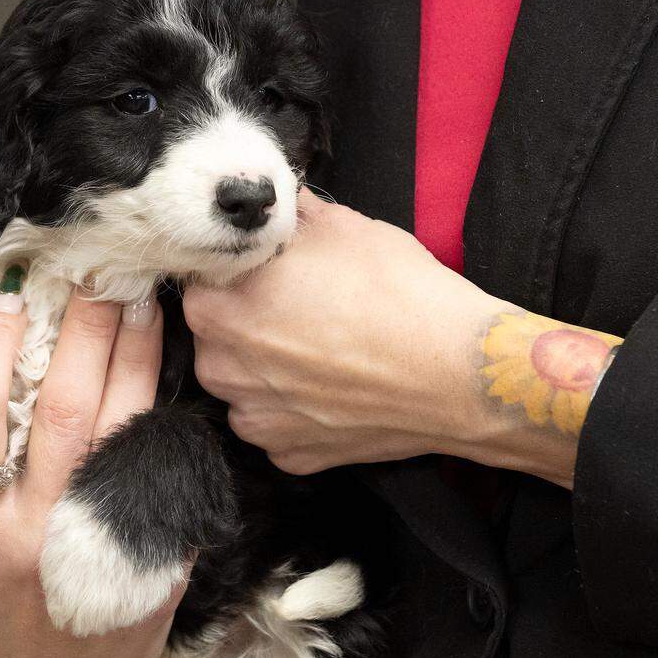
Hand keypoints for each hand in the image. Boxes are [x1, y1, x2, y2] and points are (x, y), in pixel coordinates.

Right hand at [0, 278, 176, 657]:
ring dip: (134, 355)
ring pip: (120, 424)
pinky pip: (160, 469)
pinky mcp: (151, 554)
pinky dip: (167, 414)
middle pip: (65, 407)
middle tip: (96, 270)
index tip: (9, 295)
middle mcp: (34, 525)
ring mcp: (97, 538)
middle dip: (83, 329)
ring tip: (143, 299)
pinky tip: (175, 369)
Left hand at [185, 191, 620, 487]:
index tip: (265, 269)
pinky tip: (332, 389)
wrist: (458, 374)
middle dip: (244, 319)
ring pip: (239, 384)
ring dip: (262, 367)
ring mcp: (257, 418)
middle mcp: (225, 367)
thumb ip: (294, 215)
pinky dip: (293, 410)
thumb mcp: (345, 228)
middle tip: (297, 306)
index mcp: (224, 304)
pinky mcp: (290, 455)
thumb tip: (282, 202)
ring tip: (318, 349)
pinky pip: (273, 426)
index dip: (233, 270)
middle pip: (213, 335)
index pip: (200, 279)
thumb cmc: (401, 295)